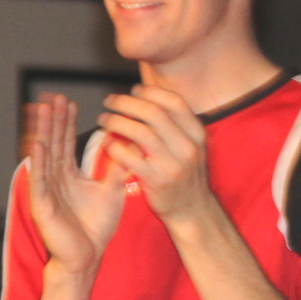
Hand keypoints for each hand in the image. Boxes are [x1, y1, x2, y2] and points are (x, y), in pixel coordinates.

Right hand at [24, 95, 128, 278]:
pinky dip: (37, 161)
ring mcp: (46, 191)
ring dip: (41, 133)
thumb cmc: (95, 228)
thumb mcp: (112, 191)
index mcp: (68, 176)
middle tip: (52, 97)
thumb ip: (117, 170)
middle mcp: (54, 180)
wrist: (87, 257)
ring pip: (43, 156)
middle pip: (52, 143)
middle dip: (52, 120)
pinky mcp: (42, 205)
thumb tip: (130, 148)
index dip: (66, 122)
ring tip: (40, 111)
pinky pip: (39, 180)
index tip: (68, 102)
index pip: (65, 142)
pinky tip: (37, 144)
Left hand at [97, 85, 215, 223]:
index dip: (151, 92)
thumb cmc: (184, 174)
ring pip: (140, 132)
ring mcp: (173, 163)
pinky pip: (130, 157)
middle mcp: (188, 145)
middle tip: (109, 101)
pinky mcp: (157, 180)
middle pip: (154, 113)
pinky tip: (106, 143)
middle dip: (127, 103)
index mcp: (197, 133)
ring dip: (116, 121)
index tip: (133, 89)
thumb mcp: (189, 146)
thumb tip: (146, 100)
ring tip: (103, 119)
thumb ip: (173, 126)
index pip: (174, 102)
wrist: (193, 209)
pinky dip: (115, 147)